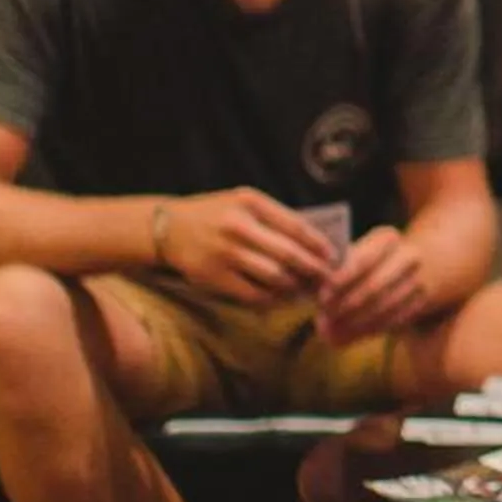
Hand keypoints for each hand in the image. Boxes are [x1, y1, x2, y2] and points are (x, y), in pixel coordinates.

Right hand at [158, 187, 332, 304]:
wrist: (168, 228)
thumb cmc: (216, 214)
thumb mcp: (243, 203)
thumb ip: (274, 218)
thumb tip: (315, 243)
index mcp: (250, 202)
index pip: (296, 226)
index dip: (318, 245)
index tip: (334, 256)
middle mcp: (238, 226)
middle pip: (288, 254)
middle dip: (313, 270)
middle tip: (327, 279)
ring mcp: (224, 252)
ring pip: (273, 277)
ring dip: (295, 287)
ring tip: (306, 289)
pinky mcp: (212, 276)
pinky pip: (252, 293)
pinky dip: (272, 299)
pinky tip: (281, 298)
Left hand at [316, 226, 429, 342]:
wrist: (410, 265)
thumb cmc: (366, 263)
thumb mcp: (350, 259)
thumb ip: (332, 281)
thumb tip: (322, 315)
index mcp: (387, 238)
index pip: (363, 259)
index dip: (341, 281)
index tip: (321, 299)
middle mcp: (408, 255)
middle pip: (374, 286)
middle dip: (346, 306)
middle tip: (324, 320)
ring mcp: (420, 278)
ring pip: (385, 306)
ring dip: (356, 323)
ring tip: (333, 332)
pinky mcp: (424, 301)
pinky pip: (396, 319)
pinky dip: (372, 329)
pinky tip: (353, 333)